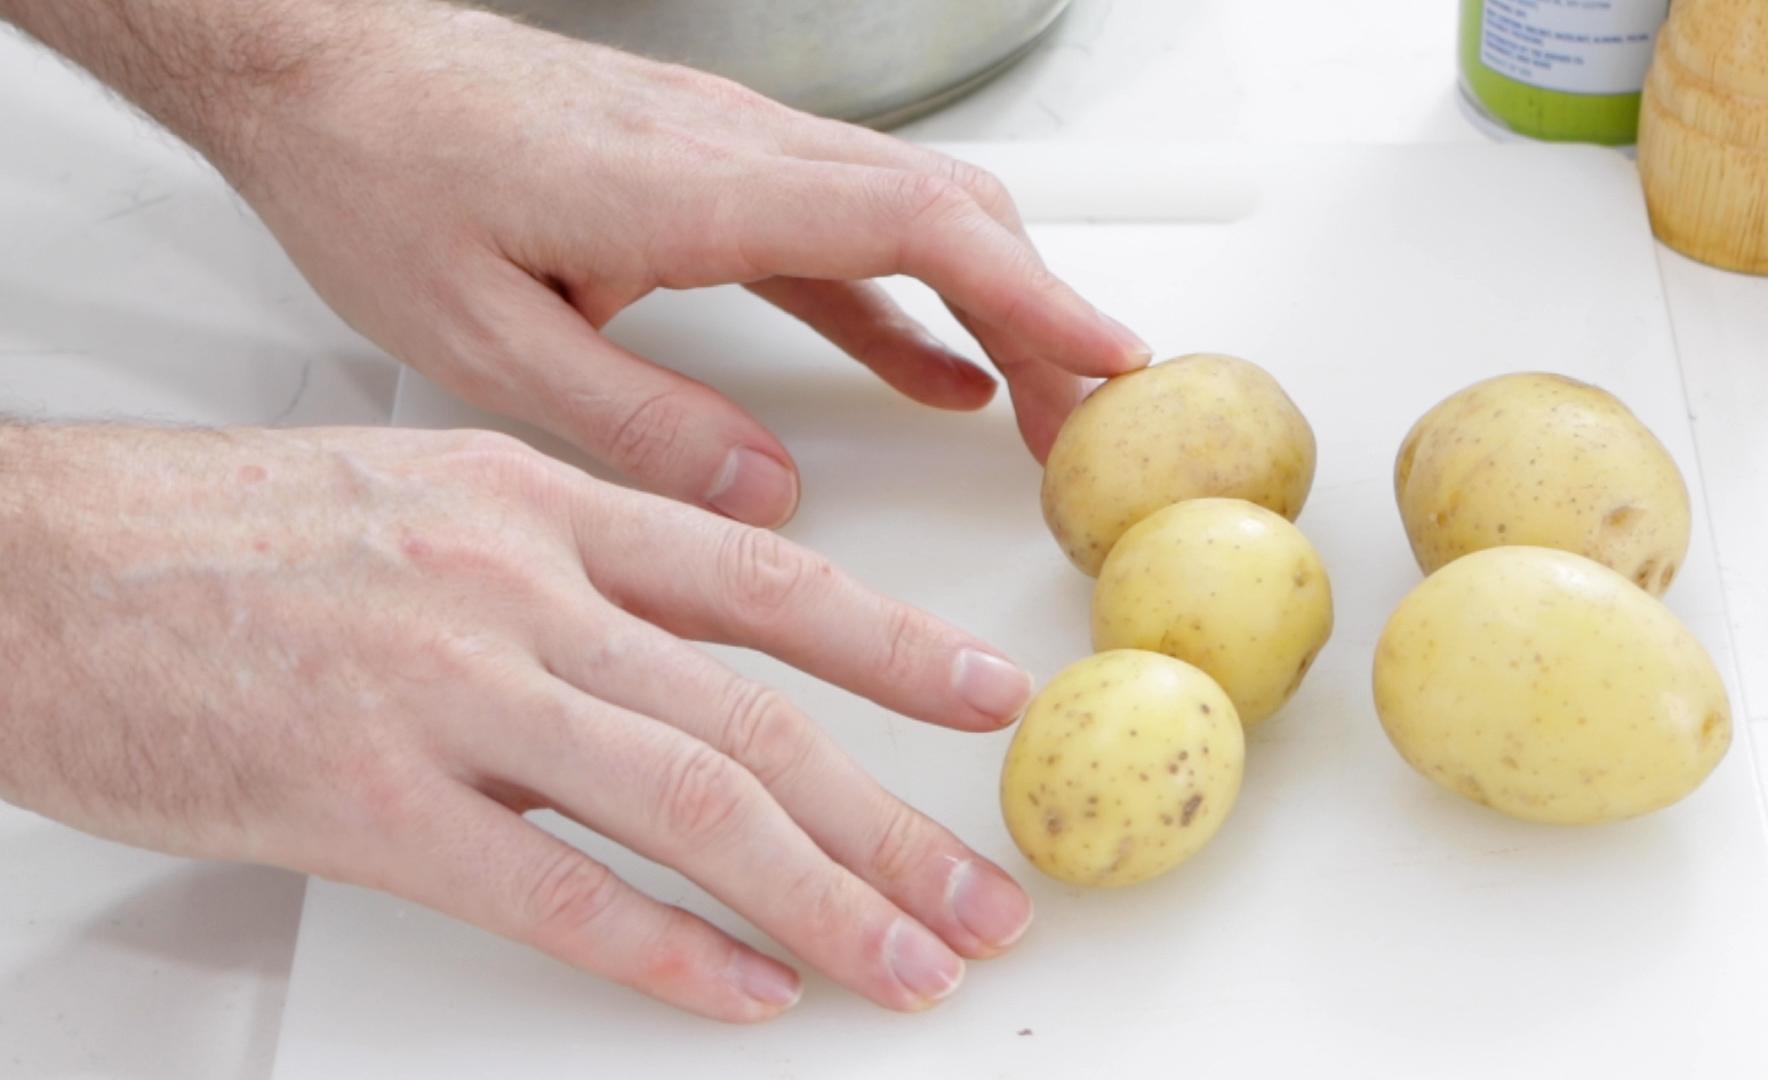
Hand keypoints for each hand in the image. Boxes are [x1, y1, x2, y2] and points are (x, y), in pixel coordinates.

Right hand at [0, 424, 1035, 1020]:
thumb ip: (562, 558)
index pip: (765, 580)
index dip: (895, 648)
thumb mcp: (423, 498)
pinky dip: (664, 953)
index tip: (988, 697)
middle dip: (893, 819)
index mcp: (537, 504)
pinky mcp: (362, 798)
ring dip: (823, 897)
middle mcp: (514, 586)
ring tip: (909, 962)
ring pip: (689, 800)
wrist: (30, 568)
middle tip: (985, 894)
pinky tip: (744, 996)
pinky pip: (552, 890)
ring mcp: (444, 688)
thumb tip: (684, 631)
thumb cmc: (215, 537)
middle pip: (756, 713)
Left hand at [215, 3, 1148, 523]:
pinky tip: (937, 374)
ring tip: (1043, 412)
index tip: (1110, 362)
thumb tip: (766, 499)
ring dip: (994, 308)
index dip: (1030, 294)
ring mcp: (731, 151)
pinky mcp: (710, 170)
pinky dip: (911, 304)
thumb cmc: (380, 180)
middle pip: (947, 216)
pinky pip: (843, 235)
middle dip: (1043, 318)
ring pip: (912, 216)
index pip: (915, 228)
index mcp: (693, 187)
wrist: (318, 69)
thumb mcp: (481, 337)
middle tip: (1092, 429)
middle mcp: (735, 149)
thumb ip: (634, 420)